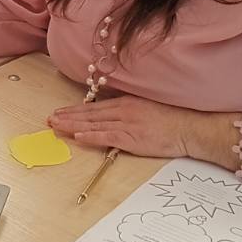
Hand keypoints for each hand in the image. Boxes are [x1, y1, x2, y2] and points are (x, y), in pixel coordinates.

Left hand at [48, 95, 236, 161]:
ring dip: (73, 125)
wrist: (190, 127)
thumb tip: (111, 109)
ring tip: (56, 126)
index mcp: (127, 102)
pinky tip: (78, 136)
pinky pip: (107, 137)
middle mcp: (123, 110)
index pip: (95, 106)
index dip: (75, 110)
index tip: (60, 112)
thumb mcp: (147, 107)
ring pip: (94, 124)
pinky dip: (91, 136)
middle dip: (68, 116)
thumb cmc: (173, 119)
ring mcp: (127, 124)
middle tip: (51, 119)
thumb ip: (129, 107)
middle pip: (90, 113)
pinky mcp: (132, 138)